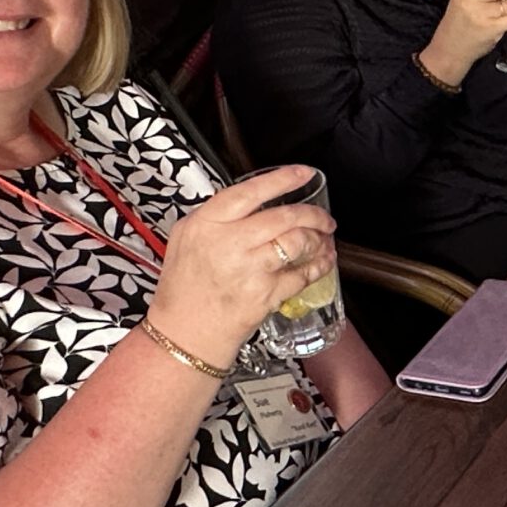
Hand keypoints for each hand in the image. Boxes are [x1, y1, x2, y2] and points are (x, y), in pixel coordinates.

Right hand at [148, 166, 338, 356]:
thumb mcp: (187, 239)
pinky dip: (319, 266)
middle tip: (323, 217)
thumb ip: (217, 216)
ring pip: (298, 242)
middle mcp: (228, 244)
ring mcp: (248, 270)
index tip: (303, 173)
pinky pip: (302, 274)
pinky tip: (322, 262)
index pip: (250, 192)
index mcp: (207, 224)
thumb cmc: (184, 289)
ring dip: (318, 240)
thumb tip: (252, 199)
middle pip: (284, 216)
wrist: (183, 333)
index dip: (282, 179)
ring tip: (322, 240)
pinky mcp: (265, 295)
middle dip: (313, 214)